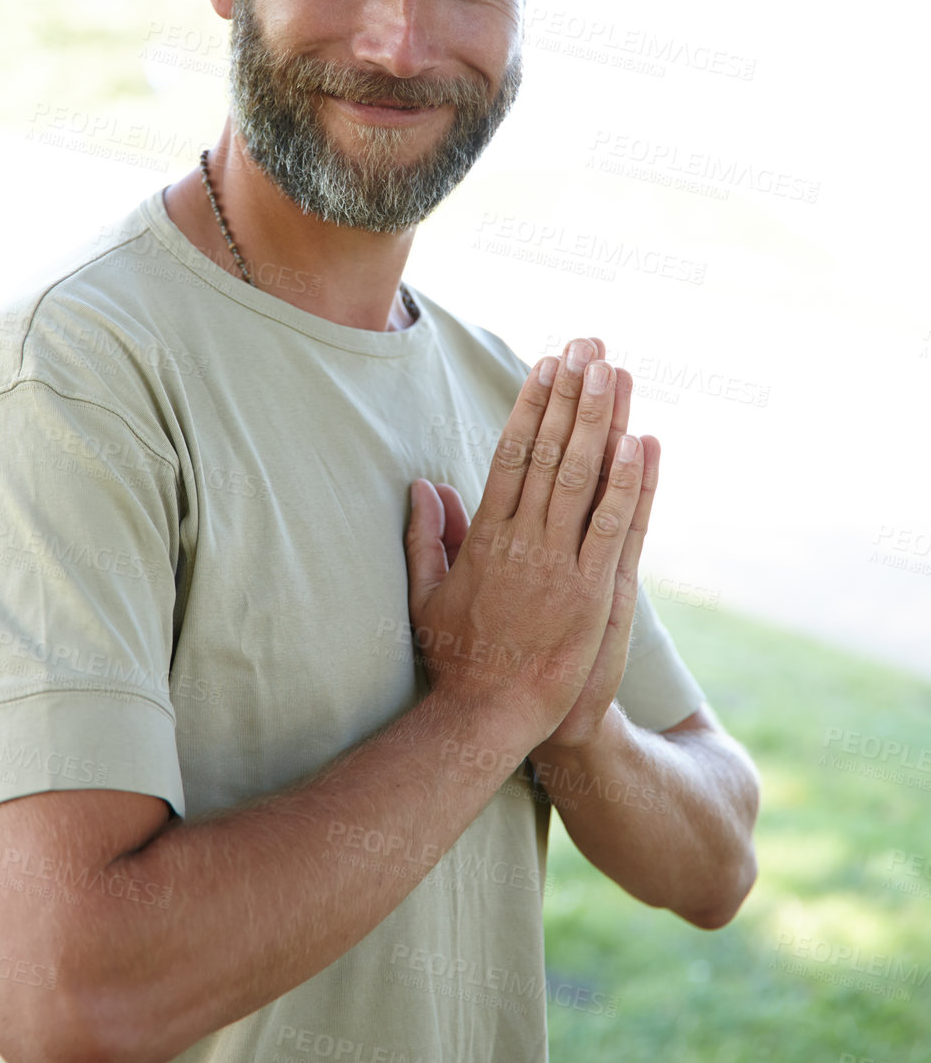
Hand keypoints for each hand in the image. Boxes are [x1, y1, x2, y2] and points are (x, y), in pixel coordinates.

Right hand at [404, 337, 658, 751]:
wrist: (488, 717)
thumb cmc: (458, 659)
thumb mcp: (427, 593)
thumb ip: (426, 537)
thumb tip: (424, 485)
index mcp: (485, 536)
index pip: (511, 454)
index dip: (531, 405)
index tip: (546, 365)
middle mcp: (522, 540)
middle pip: (549, 451)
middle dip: (570, 393)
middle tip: (587, 345)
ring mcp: (558, 564)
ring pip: (581, 477)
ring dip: (599, 419)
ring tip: (614, 370)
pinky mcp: (592, 592)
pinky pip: (614, 526)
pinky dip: (627, 482)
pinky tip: (640, 441)